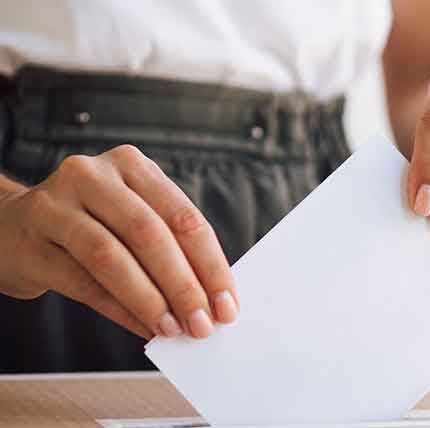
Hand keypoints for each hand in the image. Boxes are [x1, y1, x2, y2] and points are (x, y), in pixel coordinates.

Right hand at [0, 145, 237, 338]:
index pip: (183, 217)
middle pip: (150, 234)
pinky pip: (82, 282)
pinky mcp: (30, 241)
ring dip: (150, 300)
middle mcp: (94, 175)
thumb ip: (168, 247)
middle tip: (203, 324)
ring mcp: (55, 204)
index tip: (228, 303)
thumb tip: (209, 298)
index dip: (211, 264)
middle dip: (184, 285)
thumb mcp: (131, 217)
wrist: (12, 226)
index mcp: (132, 165)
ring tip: (174, 330)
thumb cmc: (90, 224)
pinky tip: (143, 328)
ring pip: (112, 257)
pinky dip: (119, 310)